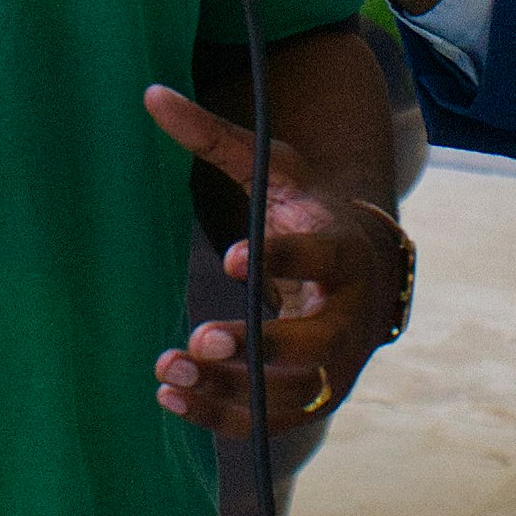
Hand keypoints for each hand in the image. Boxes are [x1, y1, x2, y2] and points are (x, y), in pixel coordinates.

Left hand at [143, 79, 404, 437]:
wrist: (366, 271)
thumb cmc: (308, 211)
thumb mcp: (274, 169)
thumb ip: (216, 139)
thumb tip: (150, 94)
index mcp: (343, 251)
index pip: (322, 257)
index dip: (283, 260)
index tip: (231, 257)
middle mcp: (349, 315)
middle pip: (314, 341)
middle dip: (257, 343)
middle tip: (199, 339)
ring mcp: (337, 364)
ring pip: (291, 391)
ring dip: (229, 387)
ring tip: (170, 369)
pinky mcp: (316, 399)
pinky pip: (272, 422)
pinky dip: (222, 417)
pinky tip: (171, 397)